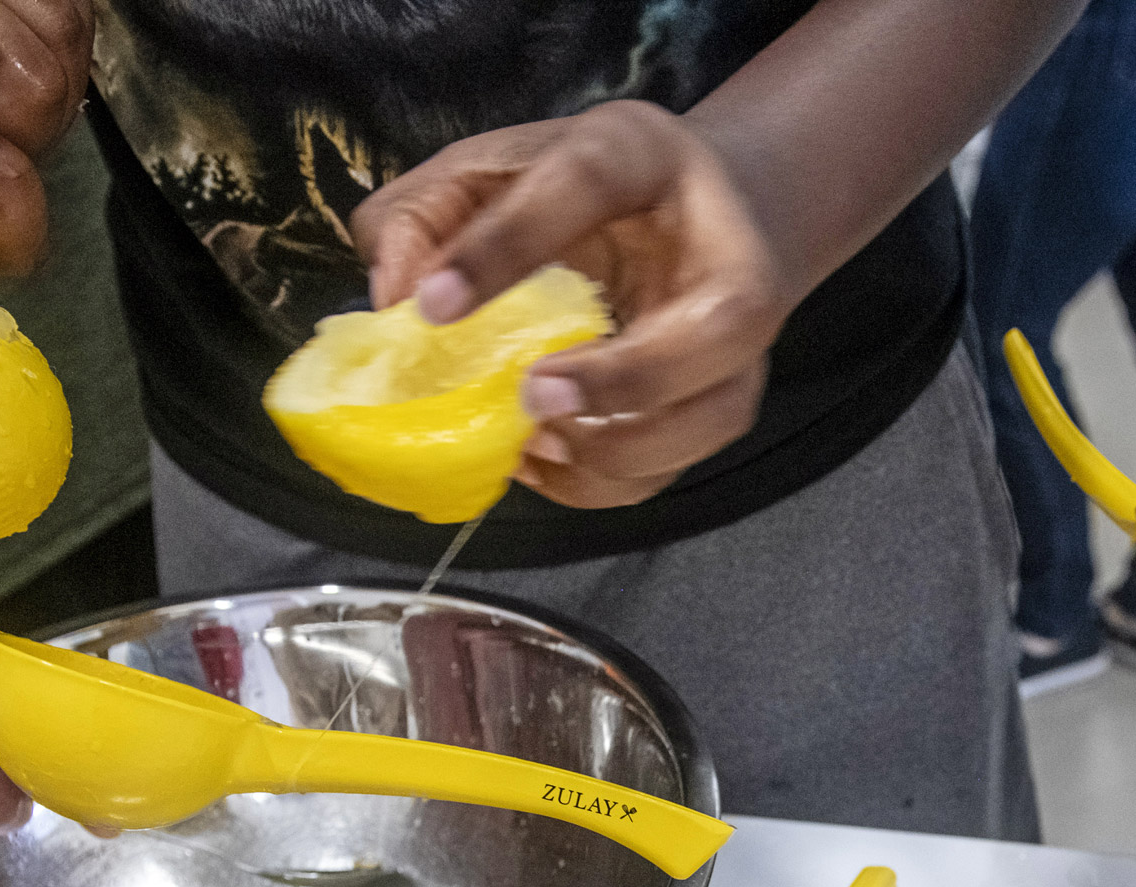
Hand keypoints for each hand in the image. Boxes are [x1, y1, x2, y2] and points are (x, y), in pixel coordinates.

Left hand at [351, 101, 788, 510]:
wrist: (700, 211)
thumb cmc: (578, 194)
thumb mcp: (490, 170)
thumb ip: (425, 214)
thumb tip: (394, 297)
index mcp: (644, 156)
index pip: (588, 182)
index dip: (509, 246)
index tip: (434, 305)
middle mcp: (724, 248)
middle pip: (723, 322)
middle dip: (626, 378)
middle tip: (532, 396)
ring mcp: (741, 338)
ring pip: (716, 412)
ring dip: (620, 449)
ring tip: (534, 440)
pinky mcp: (727, 400)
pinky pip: (679, 464)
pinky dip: (605, 482)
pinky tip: (545, 460)